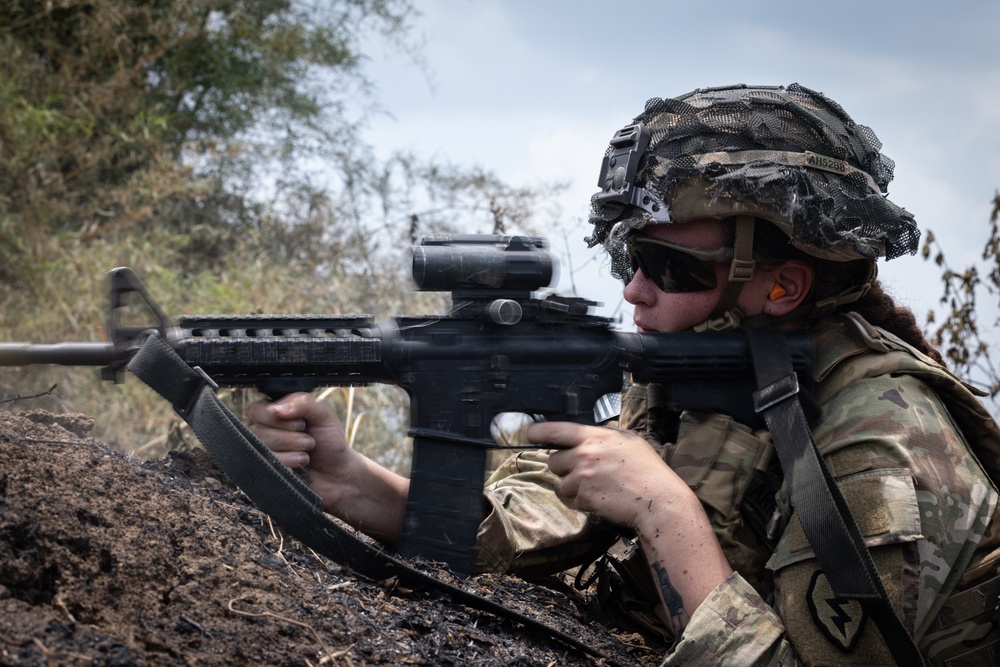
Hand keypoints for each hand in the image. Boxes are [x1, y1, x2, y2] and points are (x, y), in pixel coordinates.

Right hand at [248, 392, 407, 543]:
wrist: (339, 474)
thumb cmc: (330, 443)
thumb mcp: (323, 414)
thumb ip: (303, 403)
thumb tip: (276, 409)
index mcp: (275, 415)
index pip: (257, 411)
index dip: (278, 418)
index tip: (300, 423)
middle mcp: (265, 434)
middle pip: (259, 431)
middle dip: (291, 437)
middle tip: (309, 441)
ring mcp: (264, 455)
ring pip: (263, 450)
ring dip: (292, 451)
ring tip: (306, 455)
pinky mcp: (267, 473)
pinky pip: (267, 466)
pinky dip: (288, 465)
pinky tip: (300, 467)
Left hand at [527, 421, 732, 628]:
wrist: (658, 500)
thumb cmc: (648, 470)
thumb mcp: (628, 441)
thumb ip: (602, 438)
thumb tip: (585, 439)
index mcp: (595, 436)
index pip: (557, 430)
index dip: (539, 432)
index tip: (530, 434)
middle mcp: (584, 454)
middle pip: (553, 460)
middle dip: (563, 468)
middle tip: (584, 472)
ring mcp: (583, 477)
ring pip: (561, 483)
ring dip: (573, 487)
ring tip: (598, 487)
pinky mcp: (584, 498)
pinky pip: (572, 500)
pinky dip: (583, 502)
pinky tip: (602, 499)